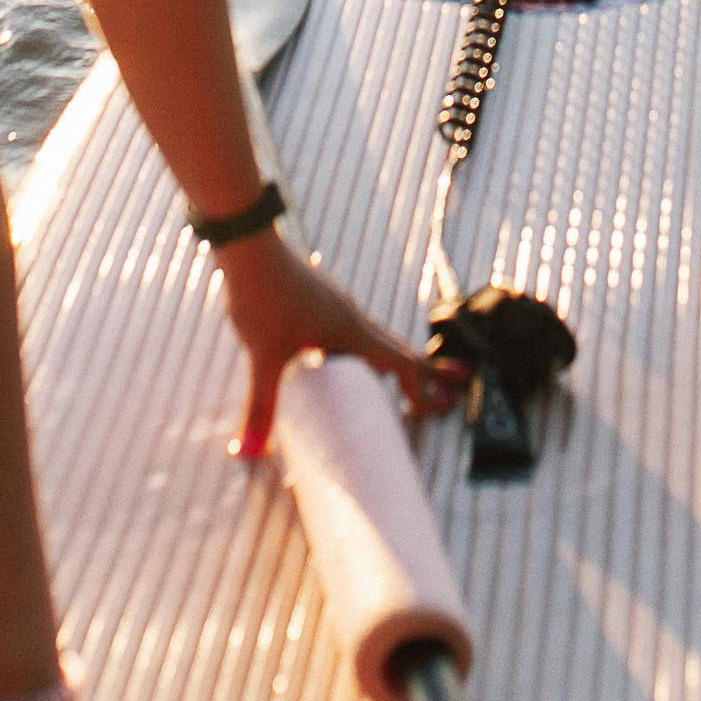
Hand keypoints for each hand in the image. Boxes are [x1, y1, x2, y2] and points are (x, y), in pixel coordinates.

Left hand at [218, 229, 462, 459]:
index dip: (425, 385)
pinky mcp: (317, 302)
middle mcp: (351, 320)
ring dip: (392, 361)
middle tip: (454, 383)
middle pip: (399, 349)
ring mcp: (335, 308)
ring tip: (397, 382)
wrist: (248, 248)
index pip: (403, 363)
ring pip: (375, 340)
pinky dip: (362, 352)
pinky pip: (353, 333)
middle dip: (426, 371)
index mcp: (351, 334)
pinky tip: (341, 361)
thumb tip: (246, 452)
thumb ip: (261, 407)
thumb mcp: (264, 359)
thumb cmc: (263, 298)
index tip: (446, 402)